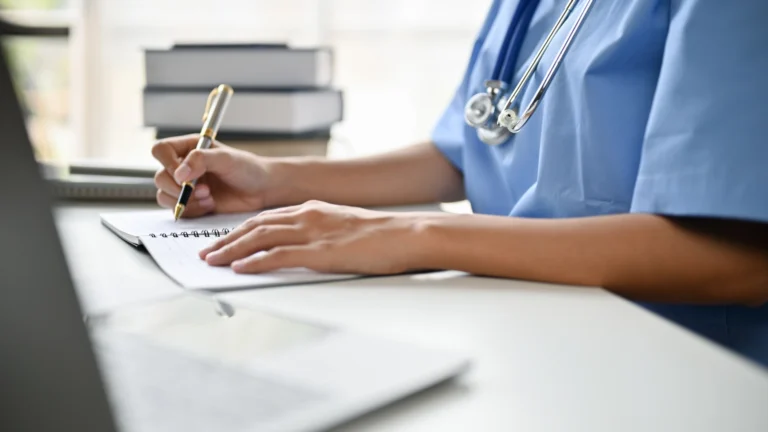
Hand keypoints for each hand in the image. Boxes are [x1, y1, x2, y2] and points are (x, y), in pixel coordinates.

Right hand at [152, 135, 275, 217]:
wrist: (261, 190)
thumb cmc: (247, 169)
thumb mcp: (226, 159)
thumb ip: (201, 160)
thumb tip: (179, 173)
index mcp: (188, 148)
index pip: (161, 150)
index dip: (167, 163)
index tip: (183, 174)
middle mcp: (183, 166)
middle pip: (160, 177)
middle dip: (179, 188)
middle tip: (203, 189)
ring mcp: (185, 186)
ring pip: (164, 196)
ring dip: (185, 200)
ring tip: (209, 197)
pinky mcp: (190, 203)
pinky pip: (177, 210)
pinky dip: (193, 210)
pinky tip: (211, 204)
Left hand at [199, 200, 441, 273]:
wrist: (406, 233)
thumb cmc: (383, 235)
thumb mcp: (345, 227)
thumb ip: (322, 232)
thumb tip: (308, 247)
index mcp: (313, 209)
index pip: (267, 218)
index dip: (242, 230)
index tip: (226, 240)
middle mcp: (307, 216)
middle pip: (256, 226)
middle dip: (227, 239)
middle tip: (208, 252)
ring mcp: (312, 232)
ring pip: (260, 238)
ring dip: (232, 250)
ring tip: (213, 260)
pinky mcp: (320, 251)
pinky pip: (278, 255)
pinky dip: (255, 261)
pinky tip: (240, 267)